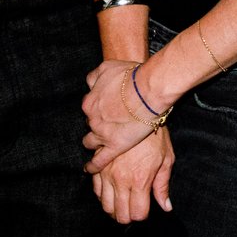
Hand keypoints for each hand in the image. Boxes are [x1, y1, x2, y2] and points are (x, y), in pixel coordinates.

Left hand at [82, 57, 164, 171]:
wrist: (147, 90)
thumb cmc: (131, 76)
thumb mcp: (108, 67)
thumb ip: (96, 75)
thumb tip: (90, 82)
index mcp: (90, 101)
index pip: (88, 107)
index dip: (97, 108)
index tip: (104, 108)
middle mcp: (92, 118)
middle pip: (90, 124)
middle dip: (97, 123)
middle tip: (108, 122)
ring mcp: (102, 134)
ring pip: (90, 142)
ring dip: (92, 142)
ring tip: (97, 145)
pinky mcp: (114, 146)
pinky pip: (99, 160)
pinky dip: (93, 166)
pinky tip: (90, 168)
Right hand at [93, 129, 174, 223]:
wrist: (136, 112)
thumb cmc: (156, 136)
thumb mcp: (166, 160)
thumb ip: (163, 185)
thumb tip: (166, 206)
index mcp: (140, 181)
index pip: (137, 214)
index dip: (142, 215)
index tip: (144, 209)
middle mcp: (120, 180)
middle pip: (119, 214)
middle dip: (127, 216)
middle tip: (133, 208)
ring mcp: (106, 173)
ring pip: (104, 204)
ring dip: (113, 208)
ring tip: (121, 202)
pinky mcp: (98, 164)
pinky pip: (95, 188)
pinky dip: (102, 194)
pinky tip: (111, 190)